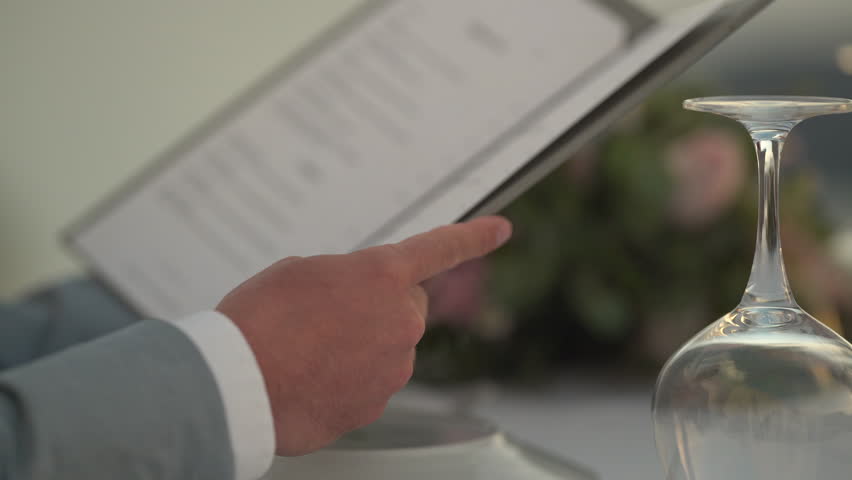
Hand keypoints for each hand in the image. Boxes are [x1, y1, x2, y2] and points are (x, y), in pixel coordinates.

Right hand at [216, 216, 511, 455]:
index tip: (501, 229)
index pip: (439, 249)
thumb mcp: (301, 274)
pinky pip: (371, 381)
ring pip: (388, 347)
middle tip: (331, 315)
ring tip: (310, 348)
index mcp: (382, 276)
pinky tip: (312, 376)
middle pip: (407, 307)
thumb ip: (346, 278)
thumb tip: (357, 299)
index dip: (473, 238)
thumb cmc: (258, 320)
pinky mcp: (377, 405)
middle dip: (382, 307)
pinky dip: (349, 378)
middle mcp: (400, 322)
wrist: (235, 385)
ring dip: (362, 345)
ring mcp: (392, 368)